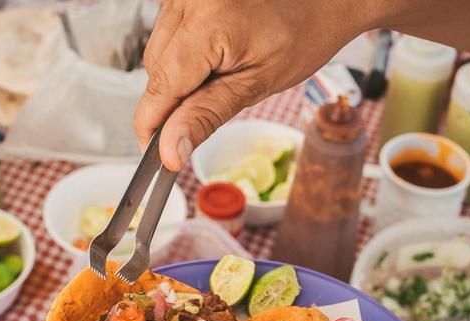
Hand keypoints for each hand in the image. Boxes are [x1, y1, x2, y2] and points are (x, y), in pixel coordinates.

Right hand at [134, 0, 366, 170]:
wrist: (316, 4)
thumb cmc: (300, 39)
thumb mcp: (256, 85)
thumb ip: (207, 115)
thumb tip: (171, 149)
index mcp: (209, 21)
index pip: (163, 83)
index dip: (153, 123)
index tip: (155, 155)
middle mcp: (189, 0)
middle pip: (156, 70)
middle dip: (170, 103)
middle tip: (198, 121)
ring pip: (158, 54)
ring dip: (176, 80)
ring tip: (217, 81)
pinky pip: (167, 37)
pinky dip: (182, 58)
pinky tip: (210, 63)